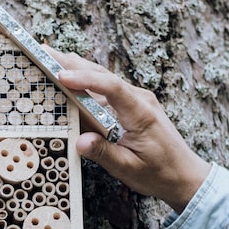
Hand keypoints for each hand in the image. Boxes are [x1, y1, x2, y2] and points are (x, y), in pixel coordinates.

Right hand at [46, 47, 210, 212]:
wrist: (185, 176)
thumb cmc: (160, 173)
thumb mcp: (129, 169)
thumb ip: (104, 153)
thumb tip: (79, 141)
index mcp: (141, 113)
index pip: (112, 87)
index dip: (85, 79)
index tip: (61, 76)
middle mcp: (140, 100)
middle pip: (103, 74)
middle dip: (72, 63)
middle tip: (43, 53)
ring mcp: (136, 100)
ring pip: (103, 78)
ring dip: (76, 68)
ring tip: (48, 59)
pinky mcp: (131, 105)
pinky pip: (105, 89)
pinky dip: (85, 81)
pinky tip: (68, 79)